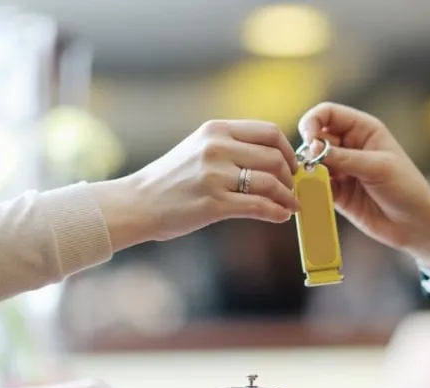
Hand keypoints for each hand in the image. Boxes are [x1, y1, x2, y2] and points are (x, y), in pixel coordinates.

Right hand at [93, 120, 299, 249]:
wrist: (137, 203)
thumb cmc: (171, 179)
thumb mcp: (199, 148)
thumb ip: (232, 146)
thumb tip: (273, 156)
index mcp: (216, 130)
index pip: (269, 132)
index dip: (288, 150)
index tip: (292, 166)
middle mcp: (217, 148)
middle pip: (274, 157)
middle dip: (290, 176)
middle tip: (292, 189)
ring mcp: (215, 176)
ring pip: (270, 182)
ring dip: (287, 196)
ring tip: (290, 205)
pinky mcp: (214, 203)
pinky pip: (258, 206)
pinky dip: (276, 212)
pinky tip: (280, 216)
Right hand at [298, 102, 429, 257]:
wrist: (414, 225)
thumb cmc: (406, 188)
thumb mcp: (377, 168)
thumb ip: (344, 157)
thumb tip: (312, 149)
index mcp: (363, 129)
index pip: (327, 113)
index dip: (313, 122)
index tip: (310, 140)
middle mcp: (349, 146)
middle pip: (316, 137)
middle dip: (309, 150)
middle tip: (313, 166)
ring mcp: (342, 169)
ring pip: (312, 162)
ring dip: (308, 170)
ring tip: (315, 182)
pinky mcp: (337, 192)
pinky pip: (315, 186)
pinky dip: (310, 189)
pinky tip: (314, 195)